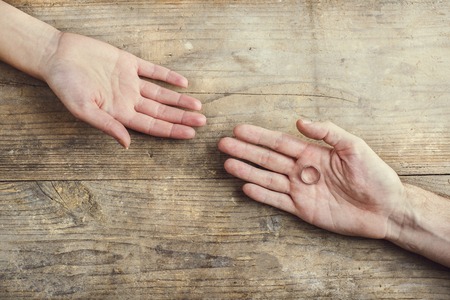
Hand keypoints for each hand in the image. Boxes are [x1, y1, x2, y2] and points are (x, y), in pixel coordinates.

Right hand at [43, 32, 205, 147]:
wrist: (56, 54)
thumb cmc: (66, 85)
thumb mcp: (84, 109)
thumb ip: (107, 125)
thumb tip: (126, 145)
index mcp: (119, 113)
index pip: (152, 126)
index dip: (171, 130)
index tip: (190, 134)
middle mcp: (128, 99)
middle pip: (161, 112)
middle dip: (182, 117)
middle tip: (203, 122)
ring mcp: (129, 81)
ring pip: (160, 94)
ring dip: (178, 99)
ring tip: (198, 106)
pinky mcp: (128, 63)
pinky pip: (152, 70)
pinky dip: (167, 76)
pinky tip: (183, 82)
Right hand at [219, 120, 404, 238]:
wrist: (387, 208)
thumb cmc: (375, 175)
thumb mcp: (354, 147)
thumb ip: (327, 132)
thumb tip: (299, 121)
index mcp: (312, 153)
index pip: (279, 142)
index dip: (258, 136)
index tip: (239, 130)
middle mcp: (302, 170)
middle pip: (267, 159)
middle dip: (245, 151)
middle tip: (223, 145)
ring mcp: (301, 190)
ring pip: (268, 179)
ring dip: (247, 171)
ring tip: (228, 165)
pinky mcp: (303, 210)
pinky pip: (278, 201)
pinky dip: (262, 195)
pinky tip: (246, 187)